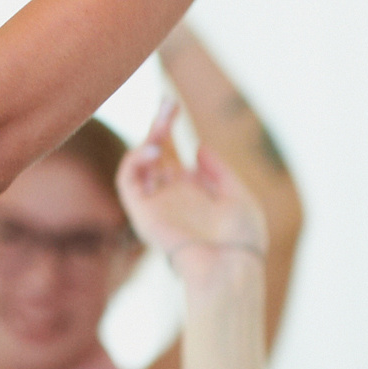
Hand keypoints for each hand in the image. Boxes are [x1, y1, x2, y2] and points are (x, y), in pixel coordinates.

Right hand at [117, 95, 266, 270]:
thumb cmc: (241, 239)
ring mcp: (155, 203)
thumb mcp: (239, 196)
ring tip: (162, 124)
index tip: (172, 104)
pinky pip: (127, 181)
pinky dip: (134, 160)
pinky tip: (153, 149)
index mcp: (192, 190)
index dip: (169, 127)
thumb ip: (219, 171)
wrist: (229, 267)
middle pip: (156, 152)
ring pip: (139, 163)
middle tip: (166, 101)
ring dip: (147, 140)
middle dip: (158, 125)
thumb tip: (198, 147)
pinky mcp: (141, 213)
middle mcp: (171, 194)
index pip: (173, 152)